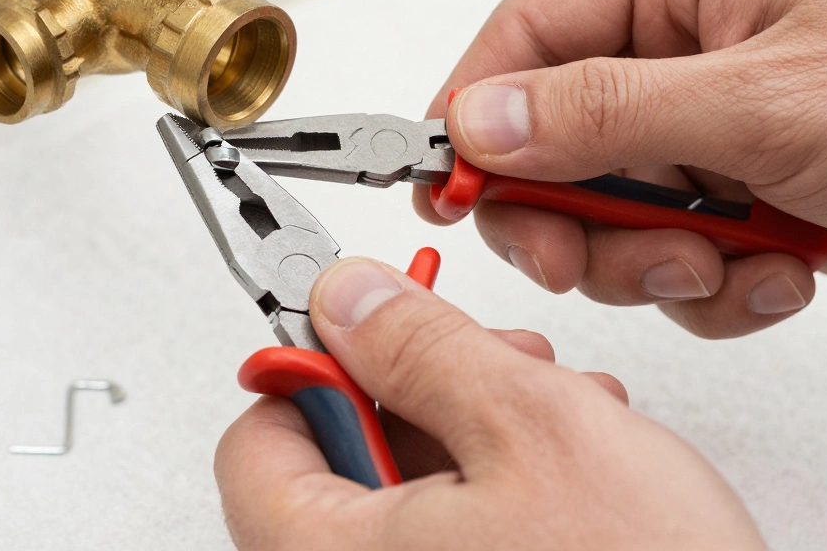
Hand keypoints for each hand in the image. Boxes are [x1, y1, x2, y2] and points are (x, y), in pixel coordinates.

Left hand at [215, 258, 764, 549]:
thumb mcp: (530, 429)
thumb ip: (421, 347)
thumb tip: (350, 299)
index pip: (254, 439)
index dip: (314, 366)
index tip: (371, 331)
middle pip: (337, 461)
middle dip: (424, 392)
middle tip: (490, 367)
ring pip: (405, 495)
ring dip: (478, 434)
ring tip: (561, 415)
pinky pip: (449, 539)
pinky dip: (500, 490)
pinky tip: (572, 473)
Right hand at [412, 0, 826, 337]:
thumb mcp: (764, 102)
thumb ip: (603, 111)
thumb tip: (479, 122)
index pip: (526, 31)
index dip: (473, 112)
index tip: (445, 187)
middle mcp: (689, 38)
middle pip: (549, 133)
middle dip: (569, 213)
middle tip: (582, 259)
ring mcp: (711, 120)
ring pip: (601, 206)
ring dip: (646, 259)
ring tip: (720, 262)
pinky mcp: (737, 189)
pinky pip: (664, 248)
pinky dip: (708, 282)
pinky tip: (774, 268)